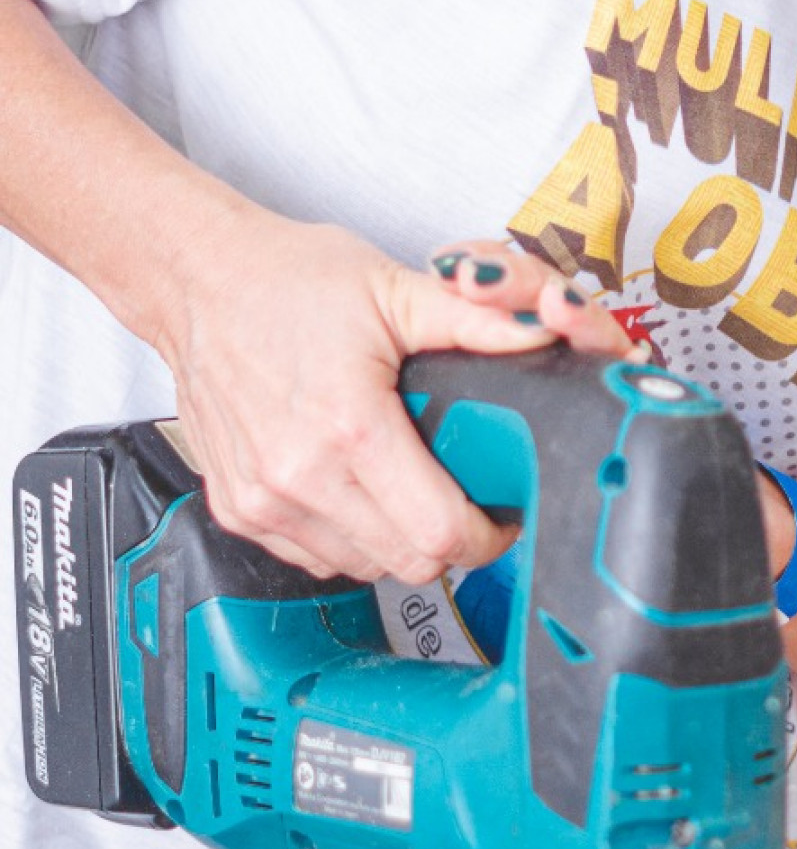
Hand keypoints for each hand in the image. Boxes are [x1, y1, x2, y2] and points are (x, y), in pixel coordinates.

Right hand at [157, 210, 629, 586]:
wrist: (199, 280)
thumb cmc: (288, 280)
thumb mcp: (396, 289)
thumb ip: (479, 322)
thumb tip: (546, 332)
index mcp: (349, 427)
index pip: (438, 534)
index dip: (486, 537)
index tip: (500, 517)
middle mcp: (299, 475)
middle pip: (407, 564)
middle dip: (449, 543)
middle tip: (463, 502)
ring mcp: (262, 500)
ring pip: (361, 568)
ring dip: (396, 543)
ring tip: (408, 489)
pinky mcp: (236, 510)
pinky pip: (313, 557)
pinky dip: (347, 539)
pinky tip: (355, 490)